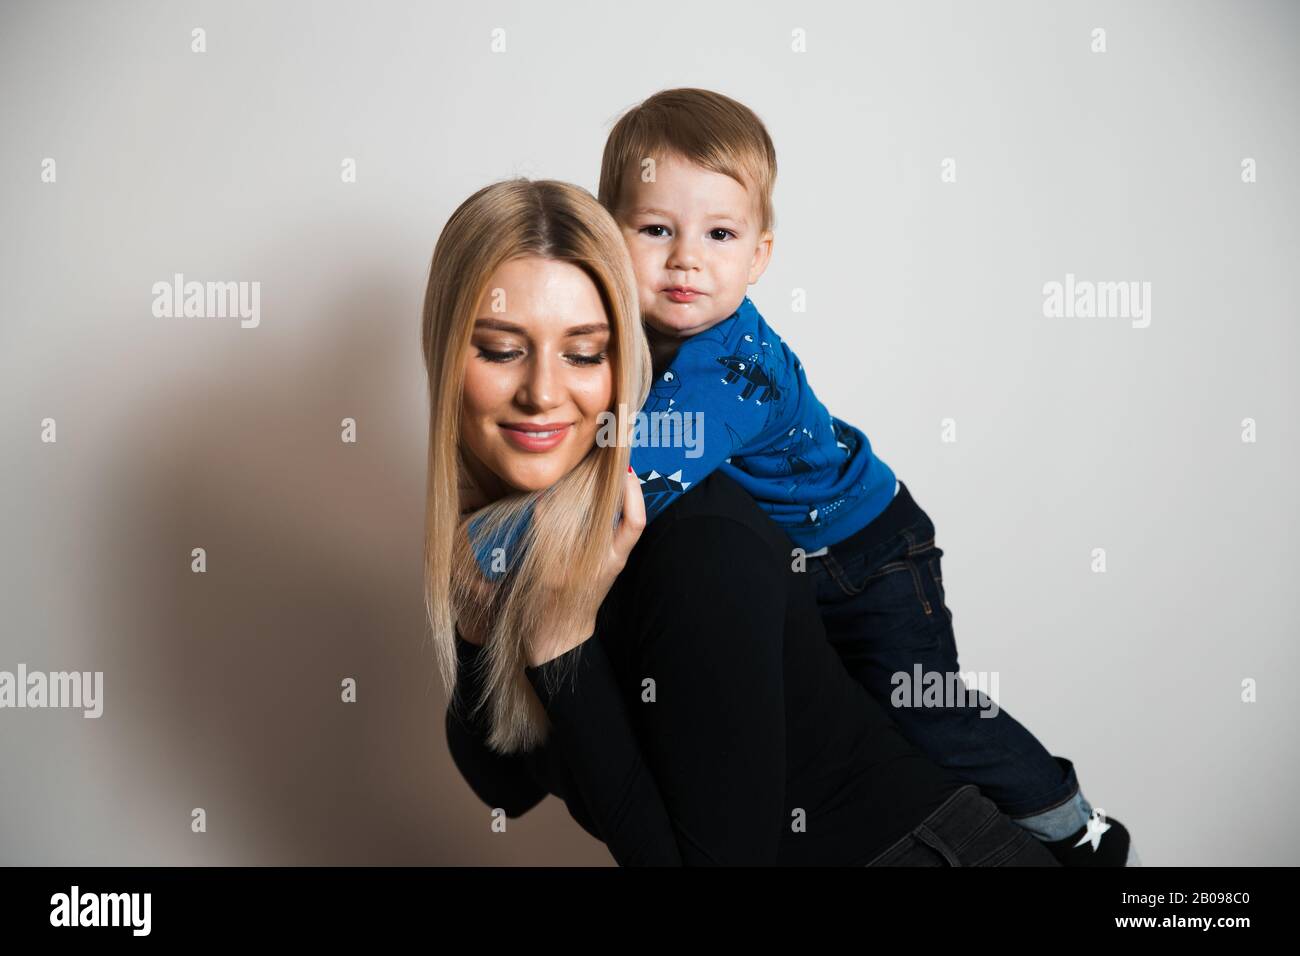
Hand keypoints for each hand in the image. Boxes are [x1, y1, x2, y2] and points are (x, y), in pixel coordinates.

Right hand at [526, 467, 645, 666]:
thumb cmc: (552, 614)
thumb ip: (549, 539)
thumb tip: (545, 503)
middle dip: (620, 484)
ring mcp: (600, 556)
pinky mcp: (587, 558)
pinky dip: (589, 507)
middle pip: (625, 513)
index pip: (634, 522)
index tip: (624, 471)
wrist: (553, 643)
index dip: (633, 495)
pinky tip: (572, 495)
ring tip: (593, 467)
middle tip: (609, 456)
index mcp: (610, 560)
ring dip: (605, 493)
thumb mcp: (549, 576)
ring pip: (611, 517)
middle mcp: (610, 555)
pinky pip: (594, 525)